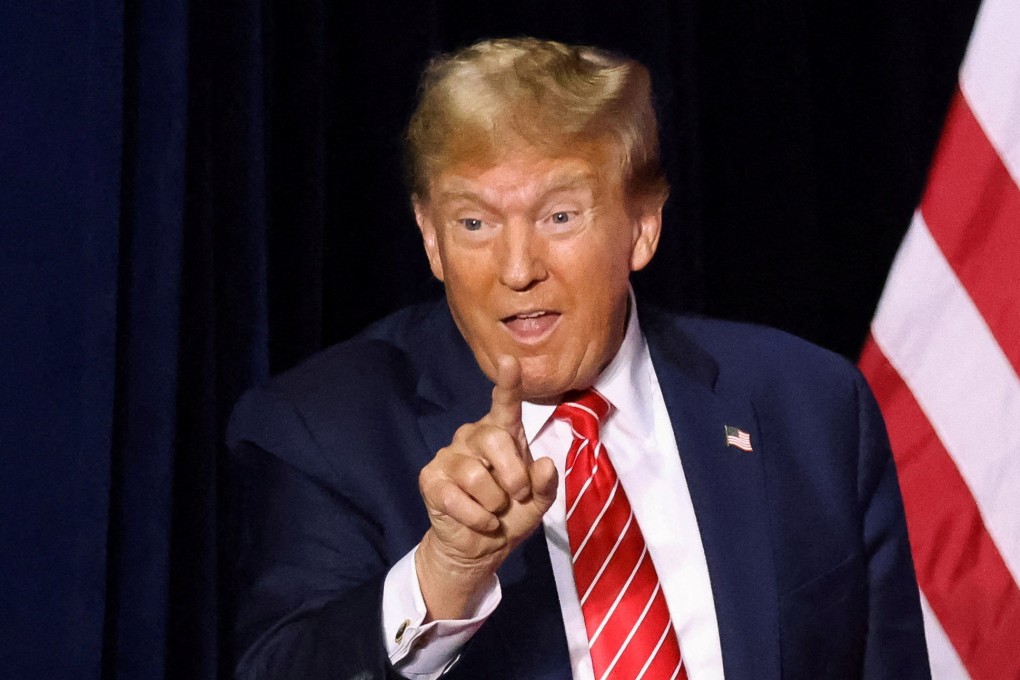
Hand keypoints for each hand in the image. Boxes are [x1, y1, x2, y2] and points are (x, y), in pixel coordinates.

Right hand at [415, 356, 557, 619]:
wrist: (480, 547)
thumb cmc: (511, 516)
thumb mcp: (537, 504)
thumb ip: (545, 485)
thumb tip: (546, 464)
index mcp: (503, 435)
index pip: (505, 404)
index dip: (508, 383)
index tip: (510, 362)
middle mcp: (473, 437)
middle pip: (493, 438)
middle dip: (513, 473)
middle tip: (517, 495)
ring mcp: (449, 456)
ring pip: (474, 474)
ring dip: (493, 503)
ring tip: (494, 512)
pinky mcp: (431, 479)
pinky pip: (455, 497)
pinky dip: (476, 517)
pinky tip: (480, 523)